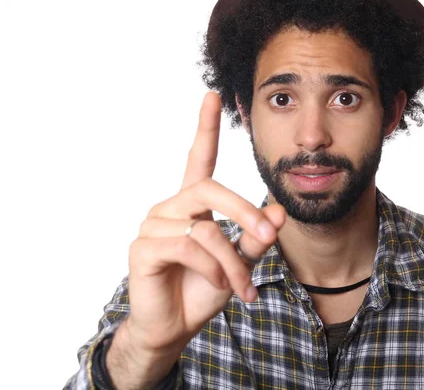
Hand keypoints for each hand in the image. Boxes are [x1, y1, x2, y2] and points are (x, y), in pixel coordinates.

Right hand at [123, 92, 285, 356]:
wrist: (175, 328)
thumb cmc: (203, 291)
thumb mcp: (239, 262)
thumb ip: (256, 236)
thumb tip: (280, 211)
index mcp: (191, 206)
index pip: (197, 159)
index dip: (205, 128)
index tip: (213, 95)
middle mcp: (169, 208)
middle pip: (209, 188)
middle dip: (245, 211)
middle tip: (270, 235)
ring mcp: (152, 225)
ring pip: (205, 228)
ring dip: (232, 261)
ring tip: (241, 287)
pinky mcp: (143, 247)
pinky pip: (187, 246)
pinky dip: (213, 268)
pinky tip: (220, 286)